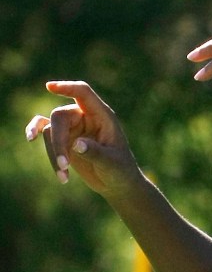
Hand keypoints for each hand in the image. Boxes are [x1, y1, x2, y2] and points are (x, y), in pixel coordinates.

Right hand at [25, 81, 140, 197]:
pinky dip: (37, 135)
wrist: (117, 183)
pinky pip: (44, 130)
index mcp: (102, 116)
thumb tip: (76, 144)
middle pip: (60, 117)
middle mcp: (85, 117)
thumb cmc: (120, 171)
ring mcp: (73, 126)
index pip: (83, 93)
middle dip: (58, 141)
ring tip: (63, 177)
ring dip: (53, 153)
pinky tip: (30, 138)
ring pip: (50, 130)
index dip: (67, 88)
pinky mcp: (64, 138)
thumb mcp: (111, 163)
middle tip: (64, 164)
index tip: (50, 87)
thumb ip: (95, 152)